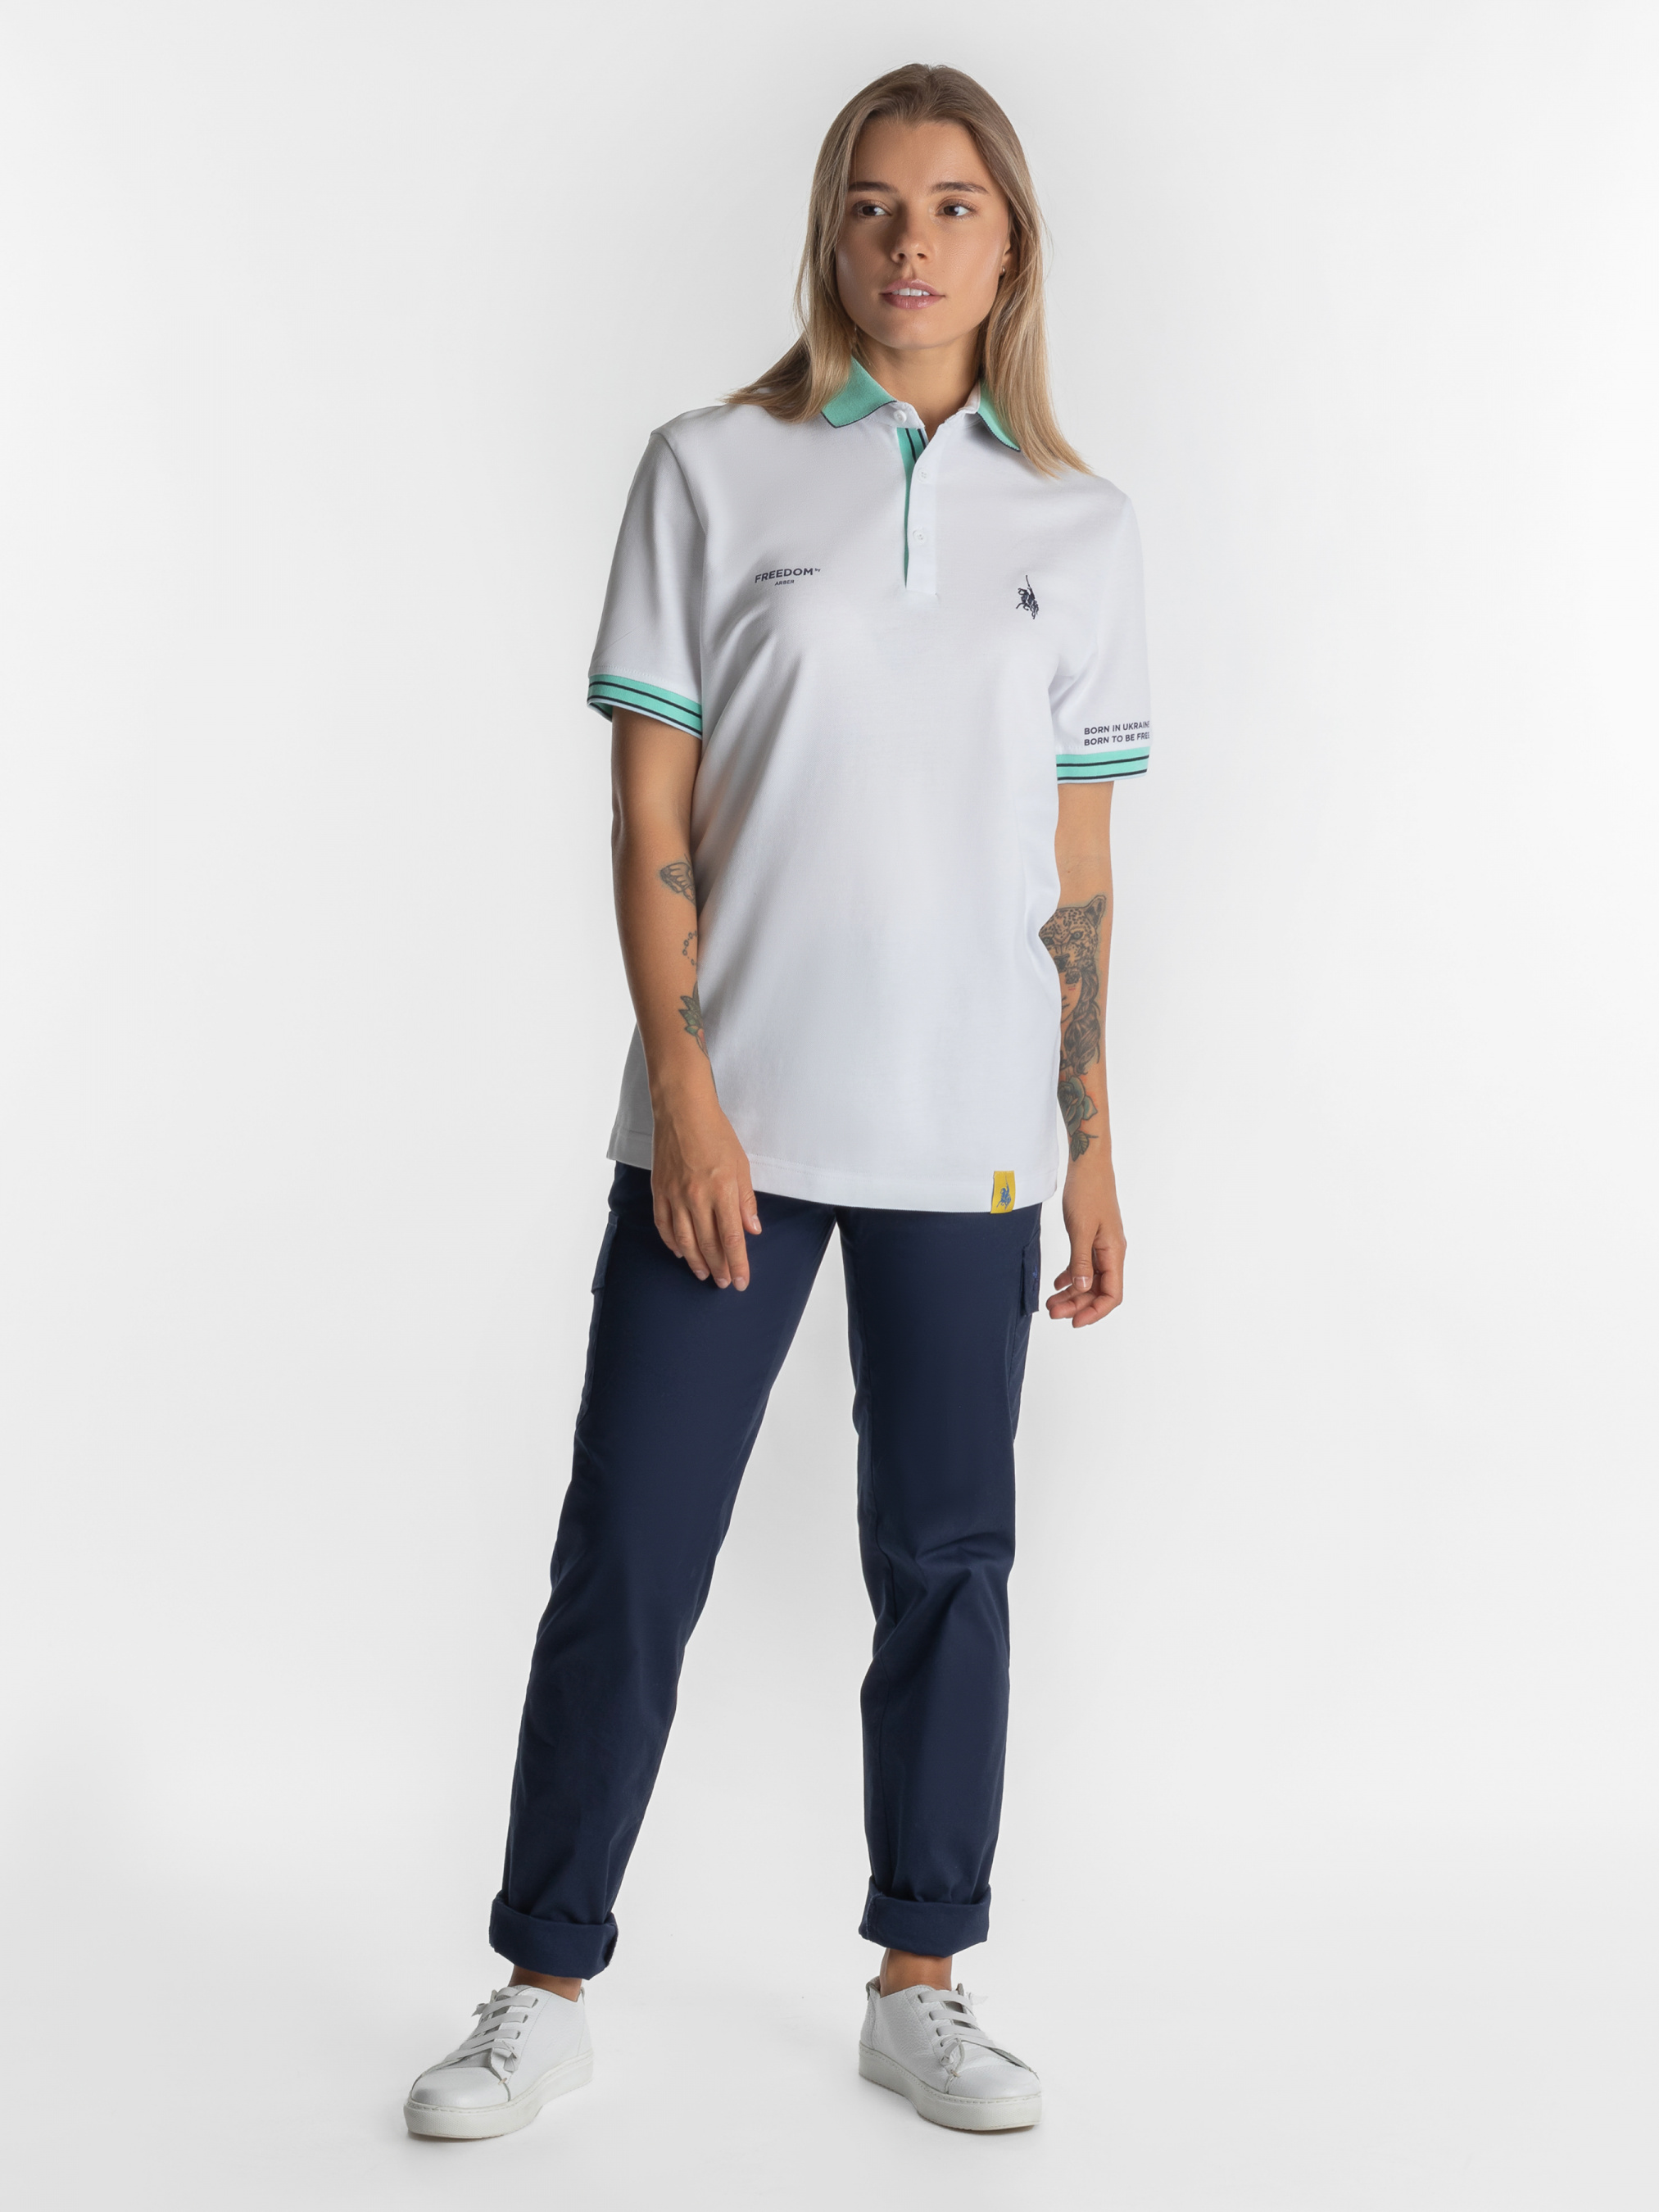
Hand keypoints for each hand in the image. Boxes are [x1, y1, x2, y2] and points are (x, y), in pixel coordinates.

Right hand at [649, 1087, 760, 1288]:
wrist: (682, 1111)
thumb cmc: (716, 1134)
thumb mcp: (741, 1165)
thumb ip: (746, 1201)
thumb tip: (753, 1230)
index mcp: (722, 1190)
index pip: (732, 1238)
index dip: (738, 1264)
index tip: (742, 1281)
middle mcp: (697, 1197)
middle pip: (709, 1244)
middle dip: (719, 1268)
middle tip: (725, 1283)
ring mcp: (675, 1195)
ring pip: (685, 1240)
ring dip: (696, 1261)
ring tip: (704, 1274)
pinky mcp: (659, 1191)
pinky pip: (664, 1225)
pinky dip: (672, 1242)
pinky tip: (681, 1252)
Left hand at [1047, 1155, 1124, 1326]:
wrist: (1088, 1165)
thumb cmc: (1088, 1192)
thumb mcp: (1081, 1229)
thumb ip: (1081, 1261)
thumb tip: (1081, 1288)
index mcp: (1114, 1252)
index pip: (1112, 1294)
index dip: (1095, 1311)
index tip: (1075, 1321)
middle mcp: (1111, 1253)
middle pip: (1098, 1290)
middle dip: (1077, 1304)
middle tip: (1052, 1312)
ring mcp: (1101, 1246)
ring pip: (1089, 1279)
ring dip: (1071, 1293)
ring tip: (1051, 1303)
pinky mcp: (1091, 1238)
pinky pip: (1083, 1265)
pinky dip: (1071, 1276)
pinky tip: (1057, 1283)